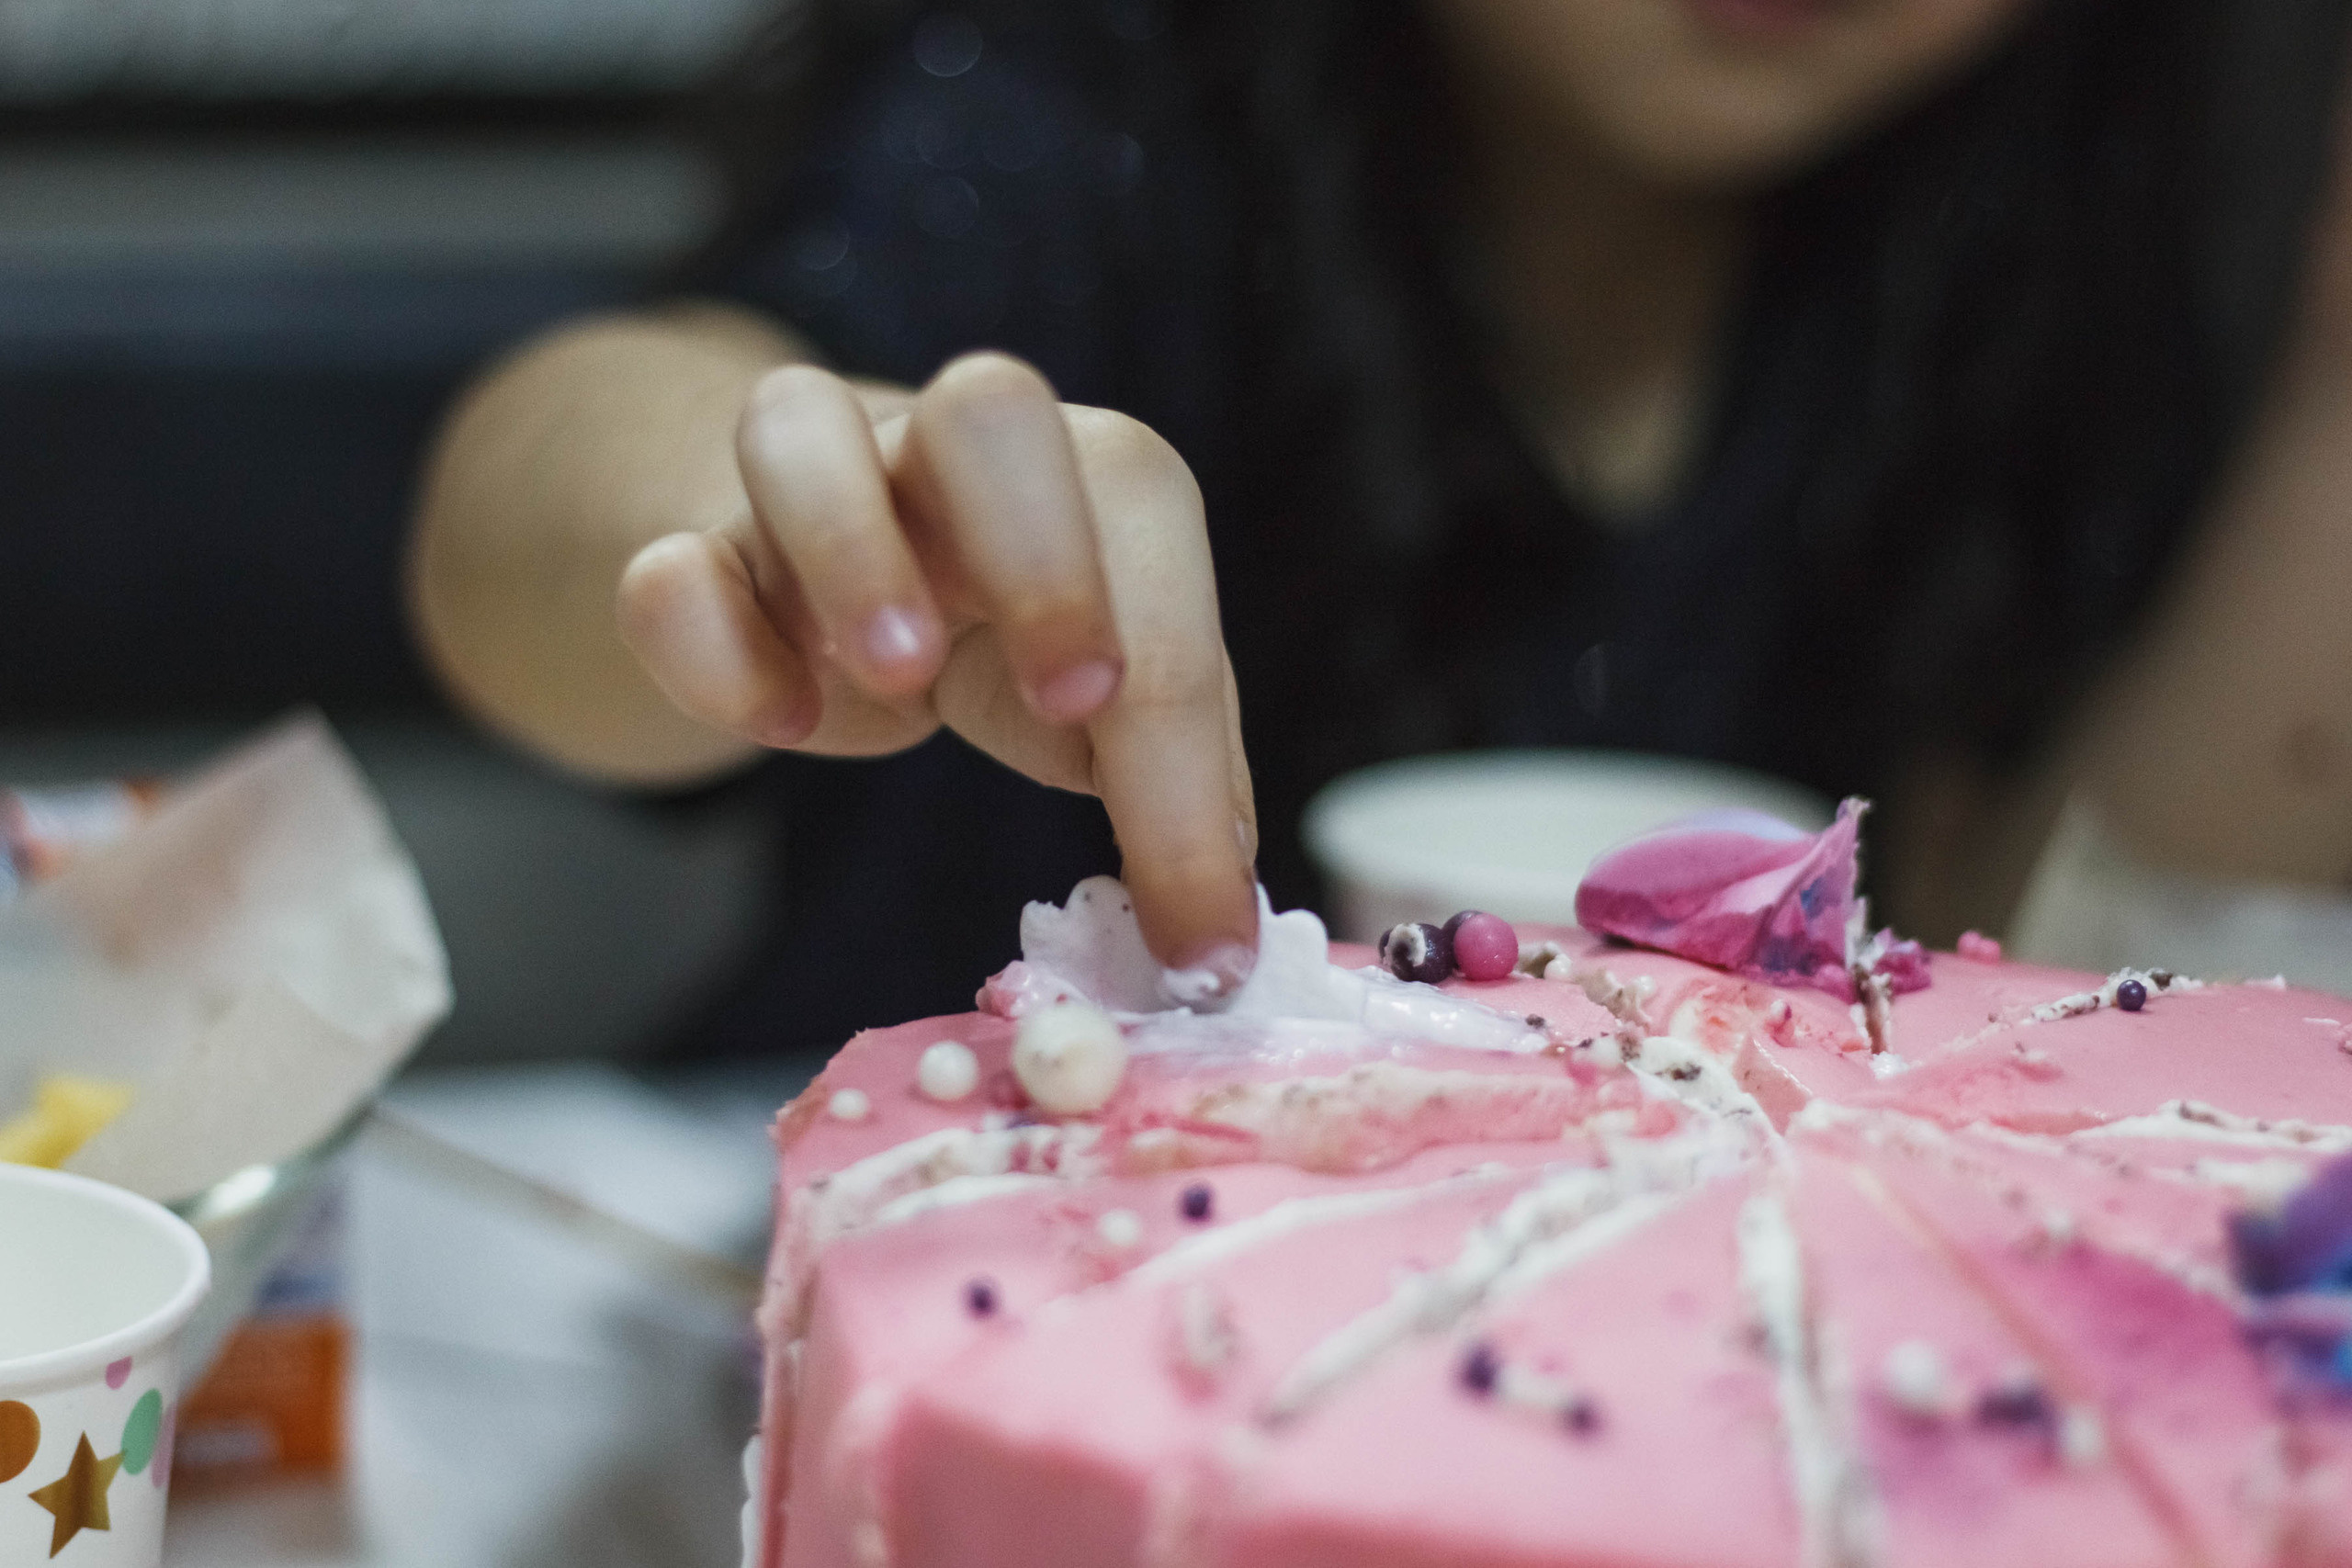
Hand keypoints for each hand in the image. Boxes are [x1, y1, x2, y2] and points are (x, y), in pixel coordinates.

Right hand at [614, 351, 1259, 982]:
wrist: (828, 577)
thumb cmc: (1005, 637)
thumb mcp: (1108, 701)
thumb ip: (1176, 787)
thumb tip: (1219, 934)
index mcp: (1083, 475)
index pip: (1149, 550)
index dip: (1186, 704)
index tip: (1197, 899)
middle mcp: (944, 449)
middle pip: (988, 407)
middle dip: (1041, 553)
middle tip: (1074, 703)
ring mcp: (809, 486)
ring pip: (796, 425)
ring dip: (849, 548)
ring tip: (895, 679)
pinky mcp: (696, 552)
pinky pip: (671, 563)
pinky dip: (709, 639)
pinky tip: (779, 721)